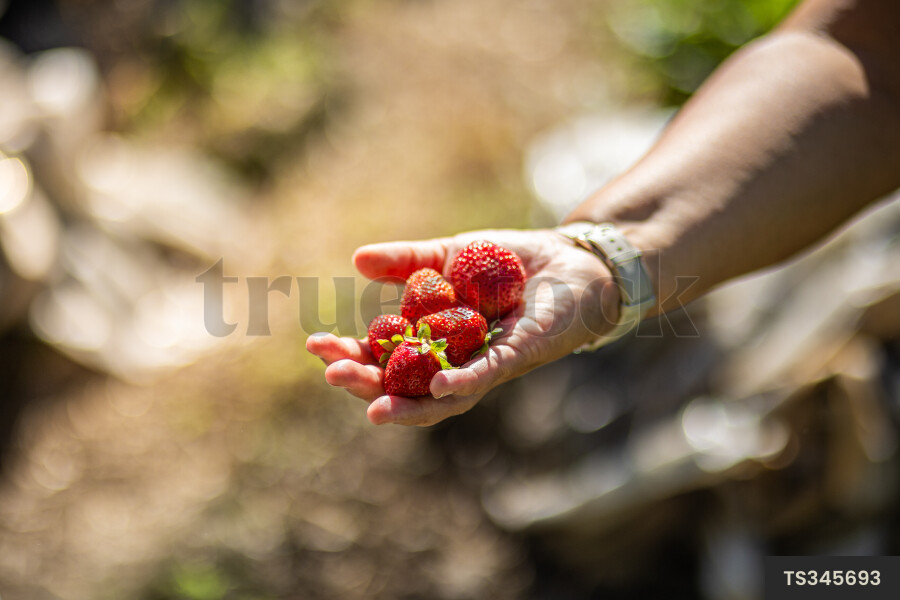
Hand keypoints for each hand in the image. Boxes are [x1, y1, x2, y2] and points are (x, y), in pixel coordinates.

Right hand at [306, 229, 618, 425]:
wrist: (572, 259)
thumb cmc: (510, 263)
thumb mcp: (449, 254)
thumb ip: (406, 260)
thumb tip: (356, 260)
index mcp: (433, 339)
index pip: (383, 356)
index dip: (349, 354)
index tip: (315, 346)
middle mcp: (456, 361)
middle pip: (404, 385)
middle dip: (366, 384)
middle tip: (333, 375)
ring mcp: (486, 365)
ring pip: (443, 397)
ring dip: (406, 404)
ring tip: (372, 408)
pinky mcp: (519, 356)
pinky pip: (487, 375)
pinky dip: (461, 382)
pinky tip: (435, 388)